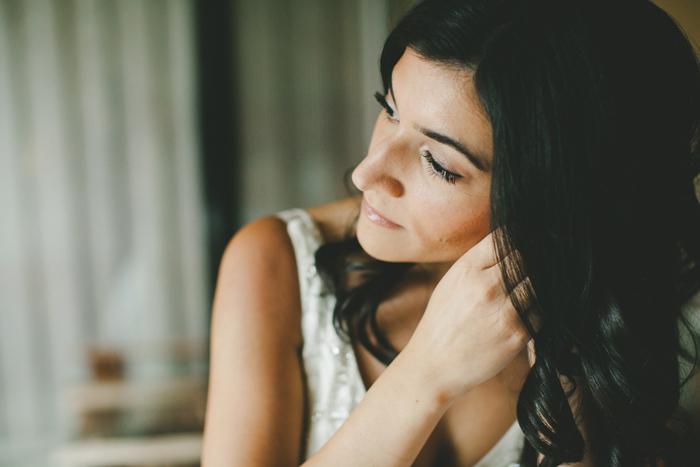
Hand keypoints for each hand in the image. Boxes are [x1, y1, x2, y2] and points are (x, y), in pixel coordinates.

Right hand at [403, 230, 532, 403]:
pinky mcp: (518, 334)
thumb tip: (512, 241)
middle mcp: (487, 286)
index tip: (530, 236)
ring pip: (540, 283)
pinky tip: (533, 306)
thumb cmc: (443, 322)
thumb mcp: (452, 282)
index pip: (506, 237)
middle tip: (543, 258)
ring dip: (542, 282)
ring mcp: (505, 311)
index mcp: (467, 269)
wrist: (435, 365)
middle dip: (537, 256)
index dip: (522, 234)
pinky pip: (543, 311)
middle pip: (528, 258)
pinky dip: (542, 306)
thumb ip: (479, 262)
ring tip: (540, 282)